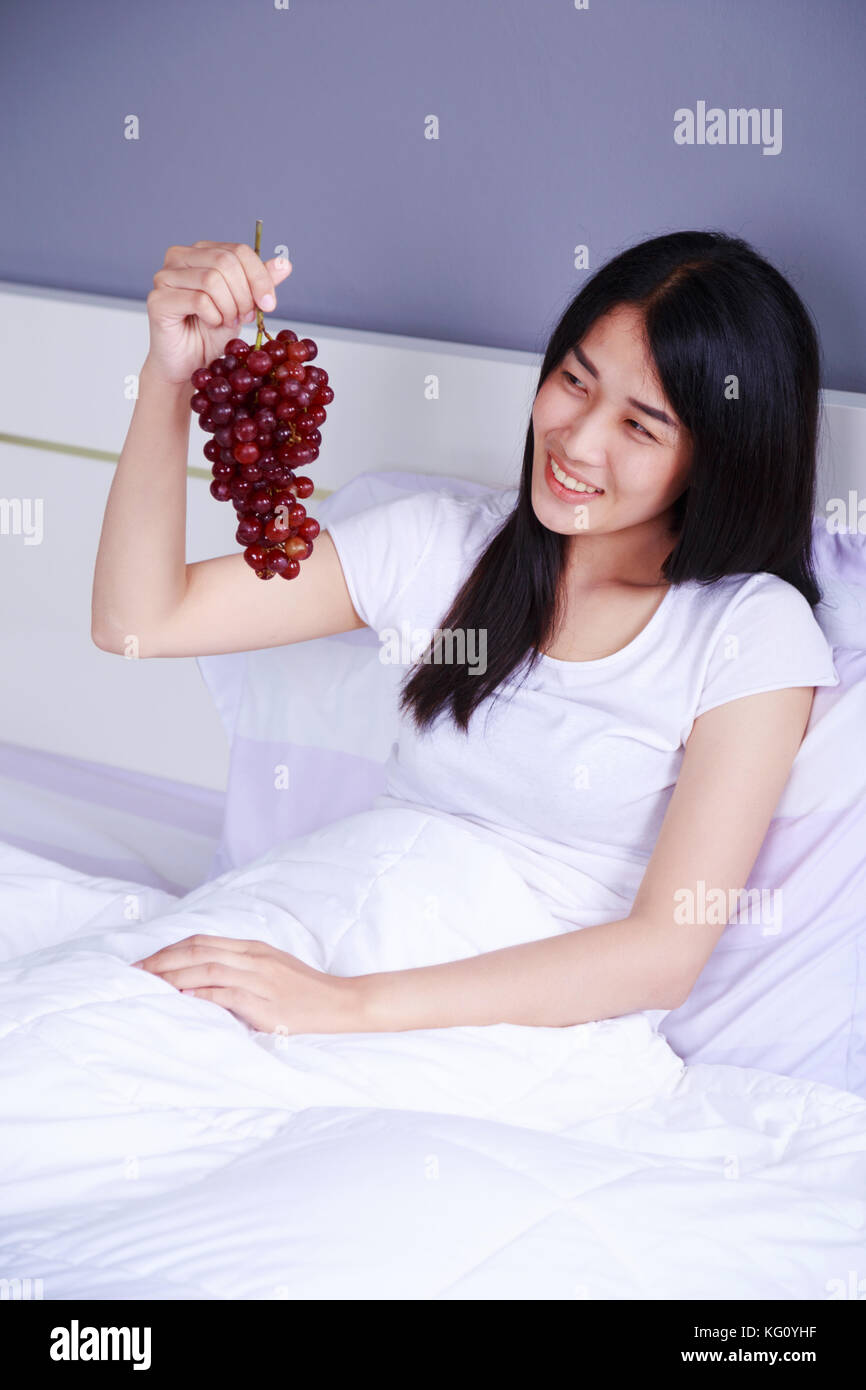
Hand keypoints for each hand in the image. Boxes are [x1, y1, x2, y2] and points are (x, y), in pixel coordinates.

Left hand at [131, 934, 364, 1034]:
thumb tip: (200, 975)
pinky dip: (202, 993)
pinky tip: (183, 996)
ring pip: (207, 968)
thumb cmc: (305, 990)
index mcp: (252, 948)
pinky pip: (227, 994)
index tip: (144, 961)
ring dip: (173, 975)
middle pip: (198, 950)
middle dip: (162, 960)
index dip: (169, 949)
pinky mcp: (264, 1003)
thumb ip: (240, 967)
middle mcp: (253, 958)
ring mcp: (259, 979)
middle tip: (134, 972)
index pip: (202, 941)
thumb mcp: (272, 968)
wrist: (341, 1002)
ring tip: (148, 984)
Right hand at [144, 240, 292, 384]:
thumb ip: (260, 283)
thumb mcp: (243, 305)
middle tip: (243, 317)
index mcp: (201, 252)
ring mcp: (165, 276)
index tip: (269, 304)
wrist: (188, 363)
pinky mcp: (158, 300)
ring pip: (212, 280)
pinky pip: (198, 300)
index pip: (238, 251)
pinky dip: (213, 316)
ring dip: (229, 308)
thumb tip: (284, 264)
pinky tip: (211, 324)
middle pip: (225, 262)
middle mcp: (179, 258)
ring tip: (226, 322)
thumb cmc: (210, 333)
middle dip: (243, 295)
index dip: (259, 277)